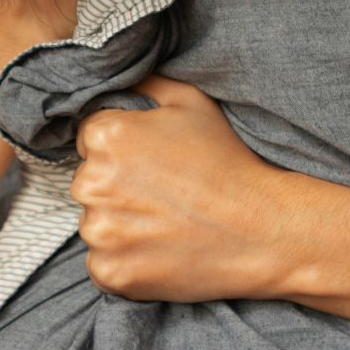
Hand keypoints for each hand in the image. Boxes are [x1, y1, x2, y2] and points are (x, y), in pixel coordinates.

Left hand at [70, 74, 296, 302]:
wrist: (260, 229)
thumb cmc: (227, 161)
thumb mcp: (191, 102)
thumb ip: (146, 83)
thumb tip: (120, 76)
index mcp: (106, 136)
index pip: (89, 138)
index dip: (123, 150)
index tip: (153, 164)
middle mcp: (92, 183)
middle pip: (89, 182)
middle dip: (116, 187)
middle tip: (163, 195)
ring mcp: (100, 232)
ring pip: (95, 224)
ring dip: (120, 225)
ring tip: (166, 223)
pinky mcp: (110, 272)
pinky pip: (102, 264)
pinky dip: (125, 262)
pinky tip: (160, 251)